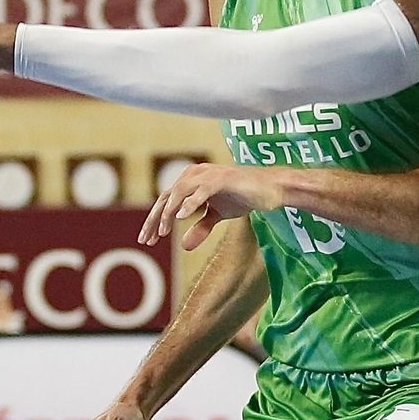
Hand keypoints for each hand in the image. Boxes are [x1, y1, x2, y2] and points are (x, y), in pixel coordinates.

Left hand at [139, 163, 284, 250]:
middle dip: (155, 219)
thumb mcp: (219, 215)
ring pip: (180, 191)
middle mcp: (196, 173)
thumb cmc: (244, 196)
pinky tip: (181, 217)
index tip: (147, 240)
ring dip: (169, 212)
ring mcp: (209, 174)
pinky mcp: (223, 178)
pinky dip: (190, 203)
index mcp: (192, 180)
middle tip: (148, 240)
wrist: (271, 189)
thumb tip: (184, 246)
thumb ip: (201, 227)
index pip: (166, 200)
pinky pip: (202, 190)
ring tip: (164, 232)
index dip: (155, 220)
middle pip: (167, 196)